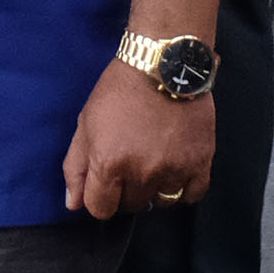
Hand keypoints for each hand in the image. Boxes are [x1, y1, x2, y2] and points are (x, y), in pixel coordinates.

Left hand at [64, 57, 216, 218]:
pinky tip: (175, 169)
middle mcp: (141, 172)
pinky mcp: (200, 162)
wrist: (163, 63)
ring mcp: (173, 169)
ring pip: (160, 202)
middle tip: (130, 163)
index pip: (100, 209)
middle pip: (131, 205)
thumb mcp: (86, 123)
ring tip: (153, 163)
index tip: (106, 182)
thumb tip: (72, 204)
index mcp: (109, 163)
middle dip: (126, 190)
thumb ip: (76, 166)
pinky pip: (192, 195)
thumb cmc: (119, 89)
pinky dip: (183, 188)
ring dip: (154, 189)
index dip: (100, 197)